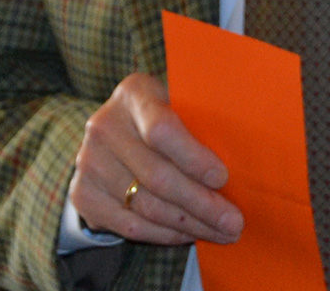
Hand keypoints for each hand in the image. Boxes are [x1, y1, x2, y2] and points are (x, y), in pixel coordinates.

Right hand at [70, 73, 243, 245]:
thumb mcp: (179, 104)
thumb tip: (247, 161)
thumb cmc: (162, 117)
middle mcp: (103, 125)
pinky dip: (165, 235)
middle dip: (202, 204)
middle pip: (157, 176)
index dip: (194, 158)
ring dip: (189, 225)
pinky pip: (130, 226)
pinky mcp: (82, 194)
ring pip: (147, 206)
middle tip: (234, 222)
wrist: (111, 134)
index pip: (162, 130)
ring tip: (220, 233)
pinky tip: (190, 234)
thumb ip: (202, 122)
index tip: (223, 178)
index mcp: (134, 94)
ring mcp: (88, 162)